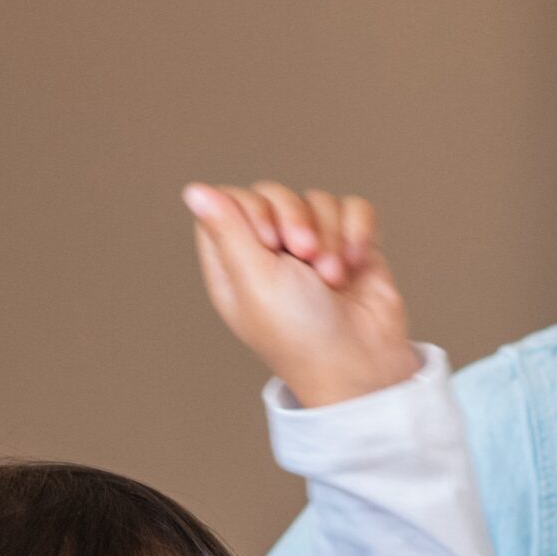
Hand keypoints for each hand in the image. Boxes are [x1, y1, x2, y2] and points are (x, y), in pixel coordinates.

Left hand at [183, 178, 417, 408]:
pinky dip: (359, 230)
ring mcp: (314, 248)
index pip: (231, 202)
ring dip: (333, 235)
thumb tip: (193, 190)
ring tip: (335, 277)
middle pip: (275, 194)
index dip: (253, 210)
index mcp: (235, 263)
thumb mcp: (254, 281)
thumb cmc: (302, 336)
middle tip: (307, 256)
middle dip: (297, 220)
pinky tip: (357, 261)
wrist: (362, 365)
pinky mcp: (351, 248)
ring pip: (318, 201)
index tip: (270, 242)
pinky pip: (354, 209)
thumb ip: (226, 230)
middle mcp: (271, 253)